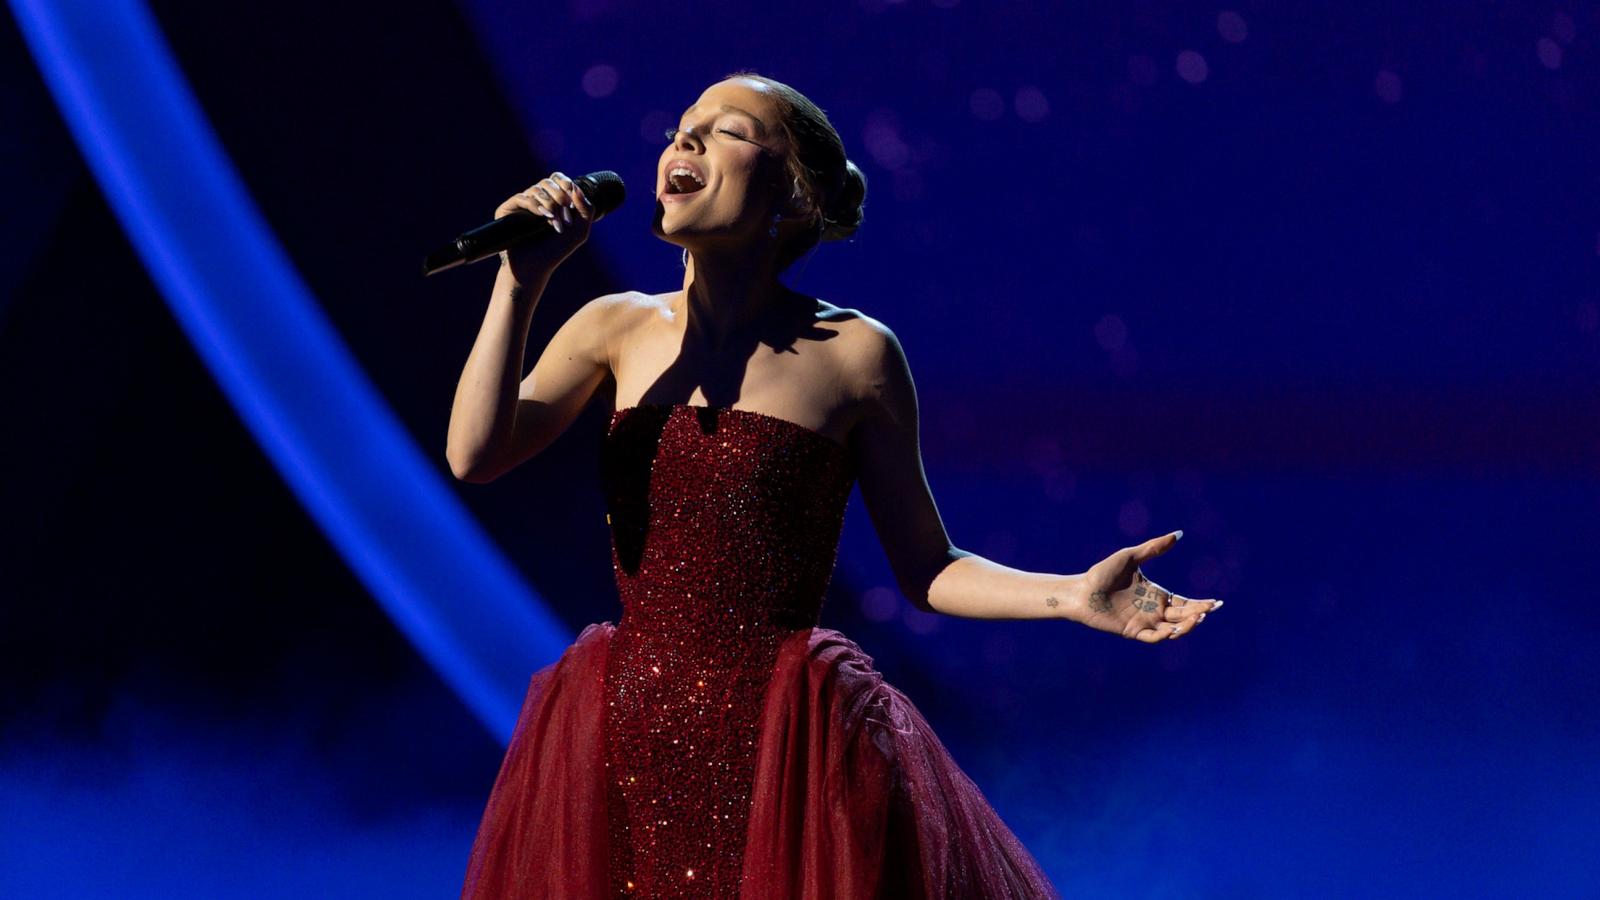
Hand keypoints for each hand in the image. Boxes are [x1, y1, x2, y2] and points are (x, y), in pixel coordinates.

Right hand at [493, 171, 593, 283]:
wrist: (534, 267)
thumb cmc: (556, 250)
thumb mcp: (580, 230)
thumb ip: (586, 209)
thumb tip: (576, 187)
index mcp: (552, 201)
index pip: (557, 179)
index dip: (565, 183)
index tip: (572, 197)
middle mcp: (536, 200)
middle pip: (547, 182)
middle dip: (560, 196)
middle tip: (566, 213)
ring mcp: (521, 204)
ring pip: (536, 189)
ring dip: (550, 204)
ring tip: (555, 223)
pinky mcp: (508, 209)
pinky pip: (522, 197)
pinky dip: (535, 205)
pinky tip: (544, 217)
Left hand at [1075, 531, 1222, 642]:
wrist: (1081, 590)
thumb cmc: (1102, 573)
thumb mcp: (1131, 556)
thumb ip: (1154, 548)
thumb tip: (1178, 534)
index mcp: (1157, 595)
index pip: (1185, 603)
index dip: (1201, 604)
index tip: (1216, 603)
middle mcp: (1154, 610)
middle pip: (1183, 616)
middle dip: (1198, 614)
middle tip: (1209, 609)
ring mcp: (1144, 622)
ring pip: (1173, 630)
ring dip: (1187, 626)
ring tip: (1196, 617)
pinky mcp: (1133, 632)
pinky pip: (1154, 637)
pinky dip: (1166, 635)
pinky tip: (1175, 628)